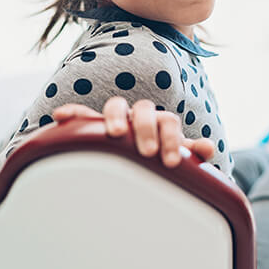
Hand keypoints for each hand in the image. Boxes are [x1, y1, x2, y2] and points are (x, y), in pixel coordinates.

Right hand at [52, 96, 214, 167]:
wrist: (136, 157)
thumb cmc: (155, 156)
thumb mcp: (172, 155)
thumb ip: (190, 151)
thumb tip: (208, 148)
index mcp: (159, 122)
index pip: (167, 120)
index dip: (171, 137)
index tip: (170, 162)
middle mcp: (138, 116)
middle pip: (144, 109)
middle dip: (146, 127)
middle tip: (148, 151)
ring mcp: (117, 119)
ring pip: (116, 106)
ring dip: (116, 116)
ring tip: (115, 133)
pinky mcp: (95, 126)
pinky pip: (83, 114)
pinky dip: (74, 113)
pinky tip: (61, 116)